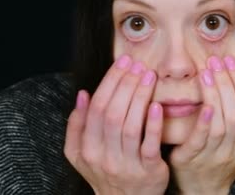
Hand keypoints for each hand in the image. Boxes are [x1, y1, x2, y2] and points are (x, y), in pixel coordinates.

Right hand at [64, 55, 168, 194]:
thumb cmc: (104, 171)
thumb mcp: (80, 154)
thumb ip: (77, 125)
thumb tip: (82, 94)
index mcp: (86, 149)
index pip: (96, 108)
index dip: (109, 82)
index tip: (122, 62)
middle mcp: (103, 157)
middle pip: (112, 114)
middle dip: (125, 85)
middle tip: (137, 64)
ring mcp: (126, 165)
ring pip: (130, 127)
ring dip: (140, 98)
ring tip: (149, 76)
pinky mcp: (148, 172)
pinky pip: (149, 146)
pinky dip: (153, 125)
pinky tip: (157, 105)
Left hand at [169, 55, 234, 194]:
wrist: (202, 189)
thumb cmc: (230, 162)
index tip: (231, 61)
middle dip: (228, 83)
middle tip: (216, 60)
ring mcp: (213, 156)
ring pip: (220, 124)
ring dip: (214, 95)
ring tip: (206, 71)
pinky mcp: (191, 159)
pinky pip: (200, 140)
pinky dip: (204, 122)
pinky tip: (203, 104)